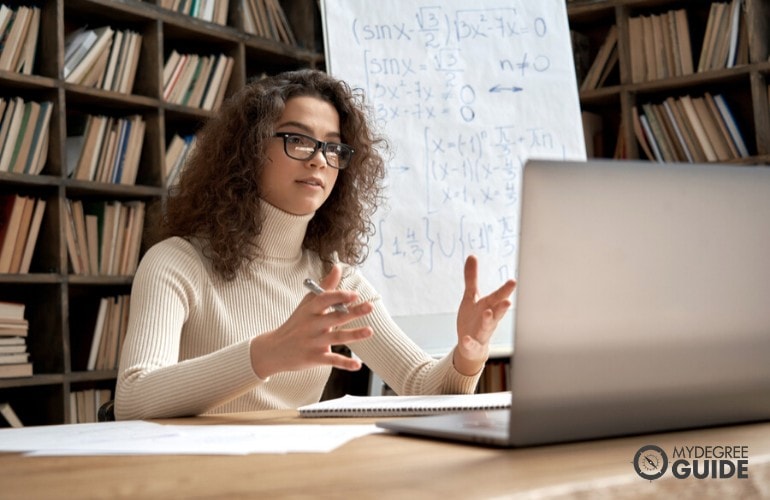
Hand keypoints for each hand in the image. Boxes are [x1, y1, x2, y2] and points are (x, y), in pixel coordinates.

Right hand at [249, 265, 372, 378]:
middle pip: (334, 317)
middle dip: (353, 312)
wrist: (274, 350)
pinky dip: (345, 364)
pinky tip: (358, 365)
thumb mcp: (307, 304)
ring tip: (370, 331)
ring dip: (354, 335)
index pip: (324, 300)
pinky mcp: (314, 358)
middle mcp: (312, 325)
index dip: (339, 296)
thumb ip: (324, 287)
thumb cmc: (296, 323)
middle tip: (370, 307)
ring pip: (336, 338)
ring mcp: (313, 342)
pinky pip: (332, 360)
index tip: (354, 294)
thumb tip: (338, 267)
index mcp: (310, 310)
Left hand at [454, 255, 515, 375]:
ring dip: (489, 321)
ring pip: (488, 327)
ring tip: (488, 313)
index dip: (505, 290)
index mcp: (489, 306)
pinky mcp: (472, 345)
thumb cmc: (474, 319)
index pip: (498, 297)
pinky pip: (471, 344)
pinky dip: (469, 342)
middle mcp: (488, 319)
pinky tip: (466, 339)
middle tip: (508, 301)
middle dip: (502, 307)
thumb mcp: (470, 297)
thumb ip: (472, 278)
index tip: (513, 281)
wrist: (471, 346)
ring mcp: (481, 333)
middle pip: (497, 312)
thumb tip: (472, 256)